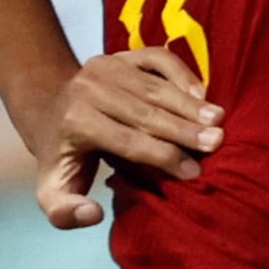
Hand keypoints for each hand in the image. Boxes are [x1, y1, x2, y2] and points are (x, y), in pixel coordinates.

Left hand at [38, 45, 218, 229]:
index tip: (193, 172)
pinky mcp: (121, 54)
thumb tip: (94, 214)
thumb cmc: (62, 157)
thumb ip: (64, 213)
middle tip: (217, 142)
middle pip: (145, 112)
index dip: (163, 157)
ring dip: (189, 104)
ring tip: (218, 120)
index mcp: (76, 122)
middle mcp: (89, 89)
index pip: (128, 141)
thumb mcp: (52, 191)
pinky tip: (201, 92)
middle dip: (184, 129)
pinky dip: (181, 73)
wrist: (50, 110)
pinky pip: (157, 59)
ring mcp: (106, 66)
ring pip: (155, 87)